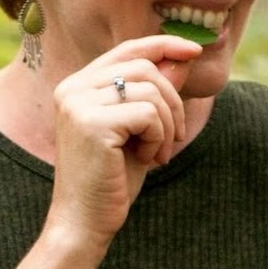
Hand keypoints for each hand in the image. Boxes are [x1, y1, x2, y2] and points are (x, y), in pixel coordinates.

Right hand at [44, 35, 202, 248]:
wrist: (84, 223)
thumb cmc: (112, 177)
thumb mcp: (141, 129)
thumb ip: (156, 91)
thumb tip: (182, 56)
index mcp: (78, 85)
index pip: (128, 49)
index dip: (164, 45)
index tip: (195, 49)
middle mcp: (73, 88)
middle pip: (145, 68)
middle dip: (173, 100)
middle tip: (176, 137)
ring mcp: (78, 104)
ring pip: (150, 90)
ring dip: (168, 124)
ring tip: (159, 154)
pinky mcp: (91, 123)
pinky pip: (147, 113)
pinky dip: (159, 138)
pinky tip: (148, 160)